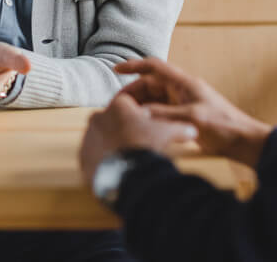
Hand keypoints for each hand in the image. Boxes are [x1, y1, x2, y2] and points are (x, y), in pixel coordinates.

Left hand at [79, 93, 198, 185]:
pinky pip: (94, 154)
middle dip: (125, 127)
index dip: (140, 110)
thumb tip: (193, 131)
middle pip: (114, 119)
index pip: (128, 101)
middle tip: (139, 140)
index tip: (147, 120)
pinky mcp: (83, 156)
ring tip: (129, 156)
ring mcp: (88, 137)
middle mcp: (98, 117)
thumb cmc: (147, 147)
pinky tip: (117, 167)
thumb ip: (180, 128)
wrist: (126, 174)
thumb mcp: (168, 134)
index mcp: (118, 106)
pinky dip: (104, 159)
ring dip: (113, 143)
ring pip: (103, 137)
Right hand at [117, 58, 272, 167]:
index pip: (154, 67)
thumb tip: (140, 113)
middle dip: (133, 93)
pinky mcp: (184, 116)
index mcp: (183, 83)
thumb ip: (164, 114)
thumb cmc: (223, 126)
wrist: (244, 141)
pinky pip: (160, 112)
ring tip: (127, 119)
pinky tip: (142, 128)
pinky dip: (149, 117)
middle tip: (118, 108)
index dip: (134, 66)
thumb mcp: (191, 119)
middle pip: (150, 85)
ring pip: (153, 100)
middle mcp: (181, 90)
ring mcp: (182, 103)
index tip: (116, 69)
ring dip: (140, 107)